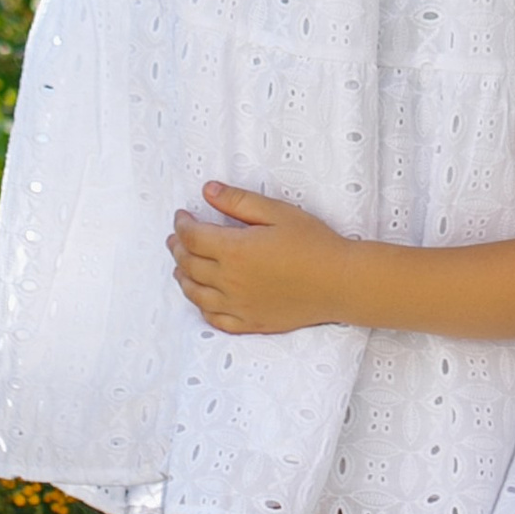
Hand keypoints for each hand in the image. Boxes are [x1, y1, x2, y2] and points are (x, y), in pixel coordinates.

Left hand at [171, 184, 352, 334]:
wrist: (339, 282)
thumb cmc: (313, 243)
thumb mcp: (277, 212)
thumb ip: (239, 201)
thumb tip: (208, 191)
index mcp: (234, 251)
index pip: (193, 237)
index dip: (182, 225)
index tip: (182, 216)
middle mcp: (229, 281)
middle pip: (189, 265)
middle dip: (177, 248)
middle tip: (175, 238)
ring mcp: (237, 306)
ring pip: (195, 294)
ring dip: (183, 277)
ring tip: (180, 267)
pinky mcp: (249, 322)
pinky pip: (214, 319)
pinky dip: (201, 307)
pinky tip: (202, 298)